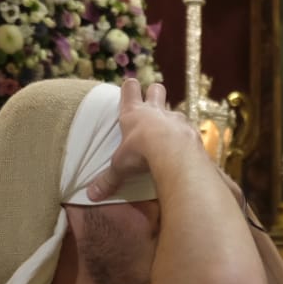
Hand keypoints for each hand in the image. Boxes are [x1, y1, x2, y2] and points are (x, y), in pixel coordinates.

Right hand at [84, 80, 201, 201]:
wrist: (173, 152)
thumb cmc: (141, 153)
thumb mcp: (120, 167)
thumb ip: (108, 180)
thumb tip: (91, 195)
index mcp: (133, 113)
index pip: (130, 88)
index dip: (130, 88)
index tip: (129, 89)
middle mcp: (155, 111)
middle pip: (156, 89)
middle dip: (154, 93)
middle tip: (151, 104)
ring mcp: (175, 118)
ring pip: (174, 109)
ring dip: (171, 118)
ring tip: (168, 134)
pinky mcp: (191, 131)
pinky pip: (188, 129)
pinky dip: (185, 137)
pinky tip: (183, 149)